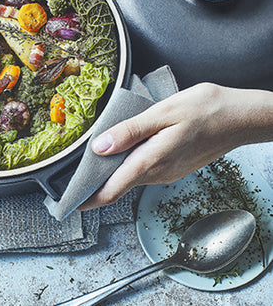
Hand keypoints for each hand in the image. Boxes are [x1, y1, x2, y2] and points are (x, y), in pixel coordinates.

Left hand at [79, 83, 272, 210]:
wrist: (240, 117)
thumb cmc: (204, 110)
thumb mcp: (162, 114)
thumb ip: (129, 132)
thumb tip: (99, 147)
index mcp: (151, 160)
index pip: (112, 190)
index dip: (89, 199)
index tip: (70, 202)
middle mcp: (158, 172)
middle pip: (118, 186)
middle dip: (95, 185)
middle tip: (74, 177)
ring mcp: (168, 172)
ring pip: (131, 178)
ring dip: (111, 174)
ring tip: (92, 162)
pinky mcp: (174, 166)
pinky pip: (144, 171)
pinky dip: (127, 166)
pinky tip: (122, 151)